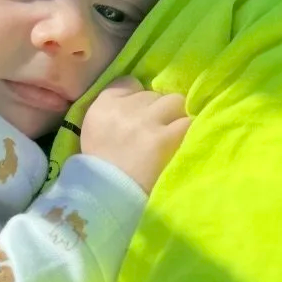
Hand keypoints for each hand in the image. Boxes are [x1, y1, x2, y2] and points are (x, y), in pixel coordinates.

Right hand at [80, 77, 190, 196]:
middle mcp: (124, 109)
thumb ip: (113, 109)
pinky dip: (187, 132)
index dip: (139, 96)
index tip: (141, 113)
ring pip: (175, 102)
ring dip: (176, 117)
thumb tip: (140, 95)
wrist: (109, 198)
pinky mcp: (166, 138)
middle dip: (159, 109)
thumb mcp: (94, 130)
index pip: (129, 82)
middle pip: (155, 93)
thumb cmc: (102, 168)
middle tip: (158, 129)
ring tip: (173, 135)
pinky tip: (182, 143)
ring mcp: (146, 122)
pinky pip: (187, 122)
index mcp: (102, 106)